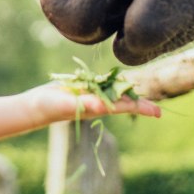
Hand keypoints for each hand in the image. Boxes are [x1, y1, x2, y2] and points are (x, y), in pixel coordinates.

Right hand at [22, 82, 160, 124]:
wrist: (34, 106)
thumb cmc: (49, 107)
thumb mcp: (67, 104)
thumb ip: (85, 105)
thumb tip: (105, 107)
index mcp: (98, 106)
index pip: (125, 107)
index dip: (142, 108)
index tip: (159, 113)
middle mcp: (97, 101)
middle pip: (123, 100)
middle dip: (138, 102)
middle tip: (157, 109)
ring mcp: (89, 95)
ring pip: (112, 91)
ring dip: (127, 92)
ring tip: (141, 94)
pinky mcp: (80, 88)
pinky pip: (98, 83)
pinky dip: (110, 82)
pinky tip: (117, 80)